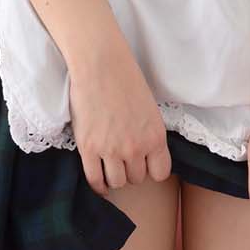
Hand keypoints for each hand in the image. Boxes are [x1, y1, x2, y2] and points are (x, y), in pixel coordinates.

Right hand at [68, 41, 172, 194]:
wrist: (100, 65)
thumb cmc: (126, 80)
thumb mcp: (150, 109)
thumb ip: (149, 135)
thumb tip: (145, 154)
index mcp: (155, 137)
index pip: (160, 173)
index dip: (151, 169)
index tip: (144, 163)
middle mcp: (136, 148)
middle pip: (137, 178)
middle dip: (131, 170)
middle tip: (123, 158)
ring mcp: (111, 150)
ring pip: (117, 182)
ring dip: (114, 177)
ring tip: (110, 166)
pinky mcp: (88, 148)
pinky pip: (94, 179)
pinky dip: (98, 185)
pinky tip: (99, 180)